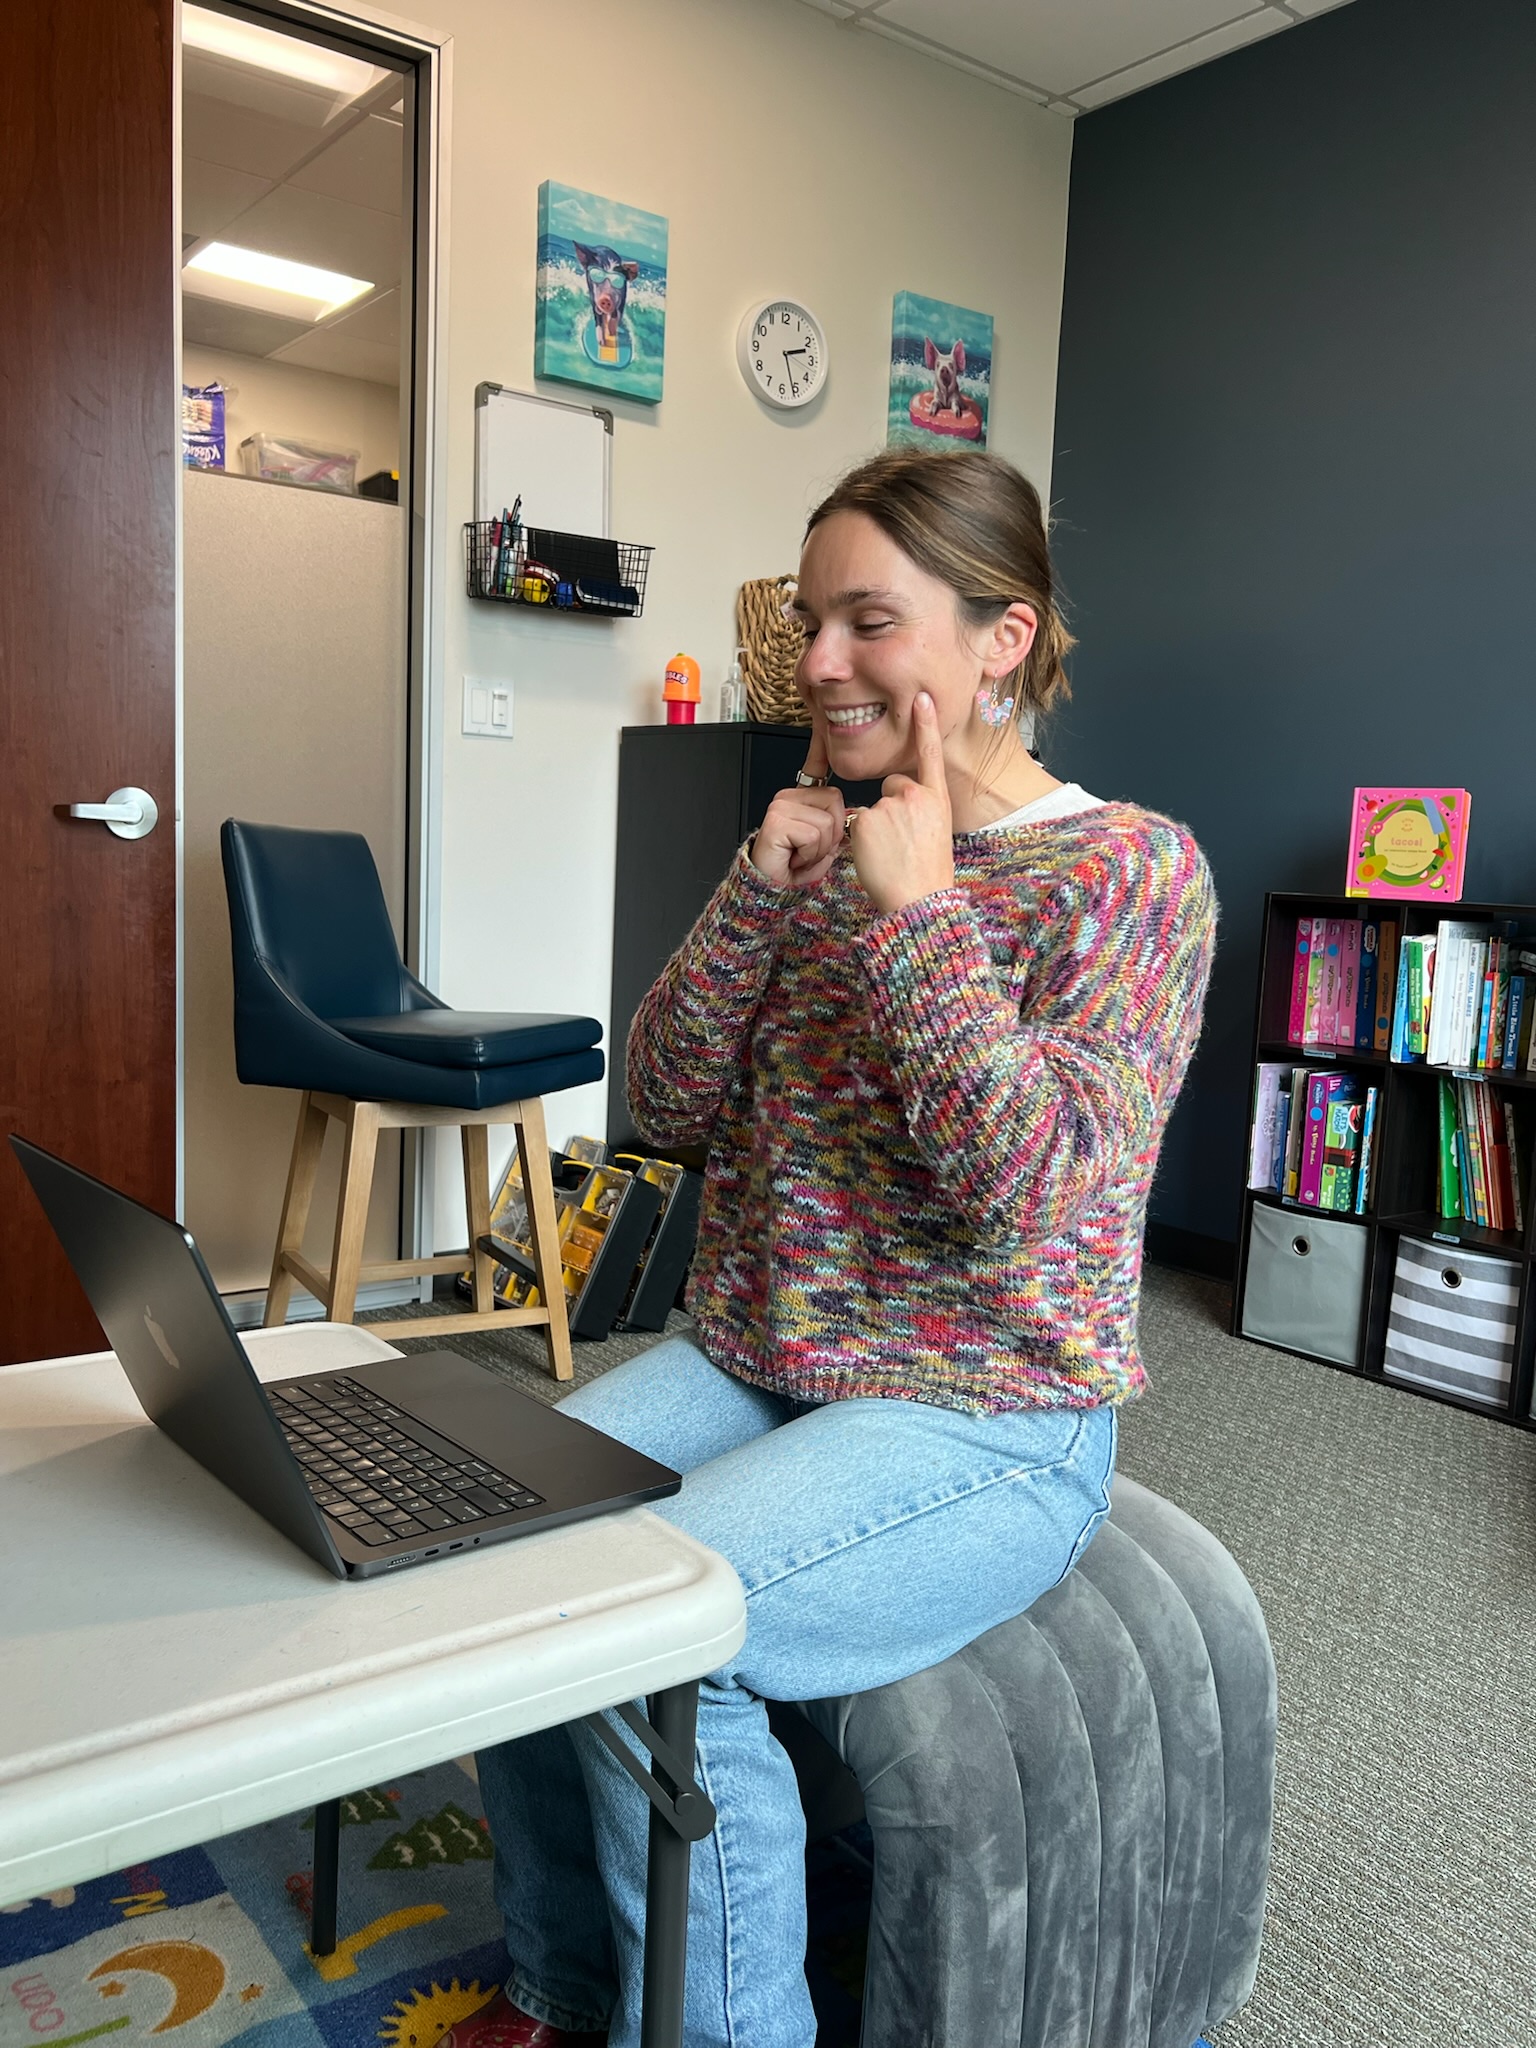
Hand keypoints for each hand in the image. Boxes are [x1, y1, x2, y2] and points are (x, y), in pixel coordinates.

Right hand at [750, 724, 845, 888]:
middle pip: (833, 804)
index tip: (818, 841)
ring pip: (825, 822)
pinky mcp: (775, 824)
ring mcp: (778, 808)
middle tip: (809, 851)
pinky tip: (794, 860)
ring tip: (801, 857)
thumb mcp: (825, 844)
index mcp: (798, 798)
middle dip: (830, 835)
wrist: (773, 892)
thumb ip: (837, 825)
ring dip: (819, 848)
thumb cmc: (794, 871)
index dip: (837, 822)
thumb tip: (855, 816)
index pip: (834, 795)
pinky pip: (812, 836)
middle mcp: (786, 798)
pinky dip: (809, 855)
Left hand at [848, 691, 955, 913]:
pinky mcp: (867, 819)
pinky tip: (878, 855)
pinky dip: (862, 839)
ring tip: (893, 853)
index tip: (922, 698)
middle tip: (903, 842)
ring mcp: (890, 805)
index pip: (930, 754)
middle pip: (892, 787)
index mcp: (937, 799)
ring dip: (877, 827)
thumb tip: (897, 803)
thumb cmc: (928, 874)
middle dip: (891, 808)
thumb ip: (920, 810)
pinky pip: (858, 823)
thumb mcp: (936, 832)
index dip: (926, 725)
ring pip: (873, 808)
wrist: (919, 900)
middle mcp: (915, 795)